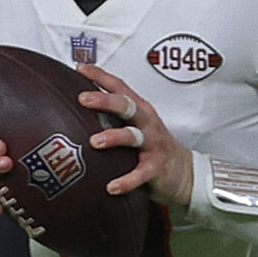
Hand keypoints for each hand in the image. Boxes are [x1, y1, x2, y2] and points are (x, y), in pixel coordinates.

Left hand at [76, 64, 191, 208]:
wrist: (183, 172)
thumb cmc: (150, 146)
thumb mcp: (135, 127)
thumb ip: (112, 119)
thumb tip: (74, 113)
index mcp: (139, 109)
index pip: (119, 87)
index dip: (101, 76)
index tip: (80, 68)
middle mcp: (146, 122)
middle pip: (126, 106)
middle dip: (105, 100)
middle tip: (83, 99)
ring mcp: (153, 144)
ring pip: (133, 136)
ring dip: (113, 137)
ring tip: (94, 142)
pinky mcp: (156, 167)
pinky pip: (140, 173)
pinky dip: (126, 181)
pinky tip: (111, 187)